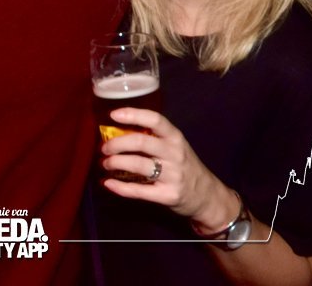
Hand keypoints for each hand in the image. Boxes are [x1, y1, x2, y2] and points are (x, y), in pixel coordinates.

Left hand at [100, 107, 238, 230]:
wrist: (207, 196)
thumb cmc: (185, 166)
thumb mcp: (175, 147)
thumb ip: (154, 139)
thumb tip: (118, 132)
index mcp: (176, 138)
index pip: (155, 120)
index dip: (133, 114)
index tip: (113, 115)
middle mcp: (175, 154)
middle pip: (141, 142)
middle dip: (117, 143)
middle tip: (104, 148)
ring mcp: (172, 175)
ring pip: (138, 164)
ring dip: (116, 163)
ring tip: (105, 164)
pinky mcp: (168, 195)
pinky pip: (139, 190)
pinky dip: (120, 187)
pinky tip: (108, 183)